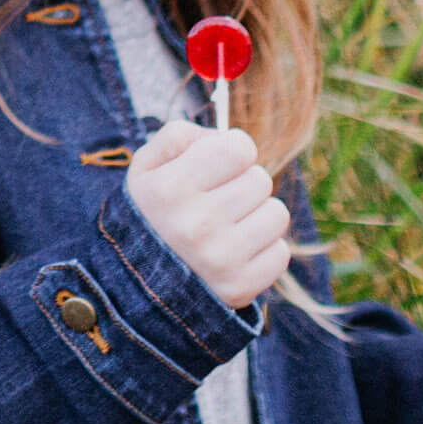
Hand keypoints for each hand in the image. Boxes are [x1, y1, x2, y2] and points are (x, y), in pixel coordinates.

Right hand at [125, 120, 290, 309]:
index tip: (223, 159)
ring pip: (277, 214)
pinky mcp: (241, 287)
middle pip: (260, 179)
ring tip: (232, 221)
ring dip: (258, 213)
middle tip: (222, 195)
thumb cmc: (153, 209)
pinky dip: (264, 247)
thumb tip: (223, 137)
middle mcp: (196, 224)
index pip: (239, 148)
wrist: (141, 280)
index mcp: (171, 188)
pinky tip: (238, 248)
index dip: (234, 148)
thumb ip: (179, 135)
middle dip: (244, 181)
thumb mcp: (146, 164)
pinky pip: (281, 252)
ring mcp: (221, 259)